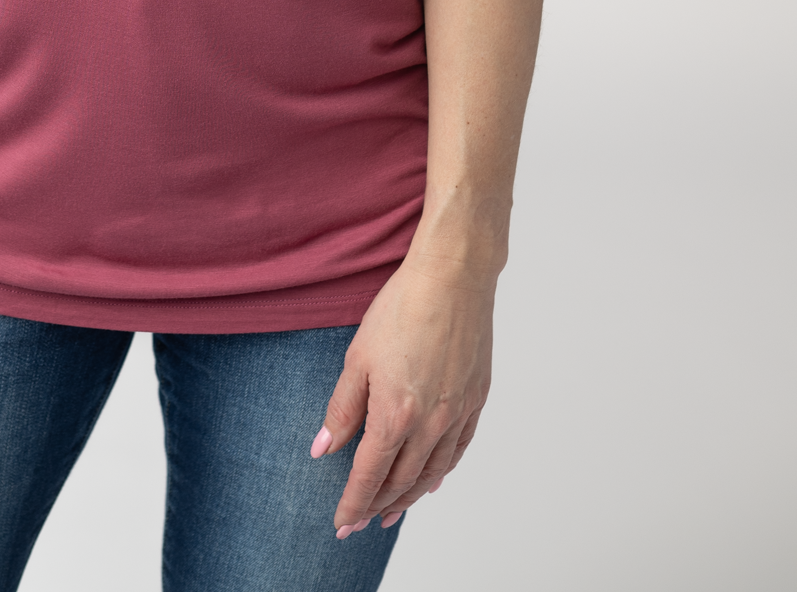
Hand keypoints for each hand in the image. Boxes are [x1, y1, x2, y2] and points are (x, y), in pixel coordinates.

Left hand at [309, 252, 494, 537]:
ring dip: (409, 496)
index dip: (353, 502)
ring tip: (391, 511)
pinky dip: (441, 471)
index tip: (341, 523)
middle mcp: (431, 424)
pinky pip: (457, 450)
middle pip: (401, 480)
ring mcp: (458, 414)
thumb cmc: (402, 308)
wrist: (454, 277)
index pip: (369, 474)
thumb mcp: (358, 357)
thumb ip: (342, 409)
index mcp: (396, 414)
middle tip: (361, 522)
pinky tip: (430, 479)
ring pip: (431, 472)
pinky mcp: (476, 400)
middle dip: (378, 505)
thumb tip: (323, 449)